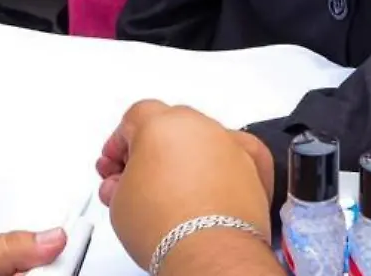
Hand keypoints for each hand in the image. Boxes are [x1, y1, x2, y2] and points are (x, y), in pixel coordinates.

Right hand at [95, 101, 274, 268]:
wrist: (209, 250)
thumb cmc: (167, 227)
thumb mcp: (119, 203)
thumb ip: (119, 181)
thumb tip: (125, 186)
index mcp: (159, 124)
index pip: (133, 120)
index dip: (120, 145)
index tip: (116, 165)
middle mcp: (197, 125)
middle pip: (169, 126)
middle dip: (153, 150)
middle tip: (141, 179)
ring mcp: (229, 141)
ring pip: (203, 139)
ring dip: (189, 158)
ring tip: (177, 192)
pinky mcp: (253, 162)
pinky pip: (236, 154)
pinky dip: (224, 167)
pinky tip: (211, 187)